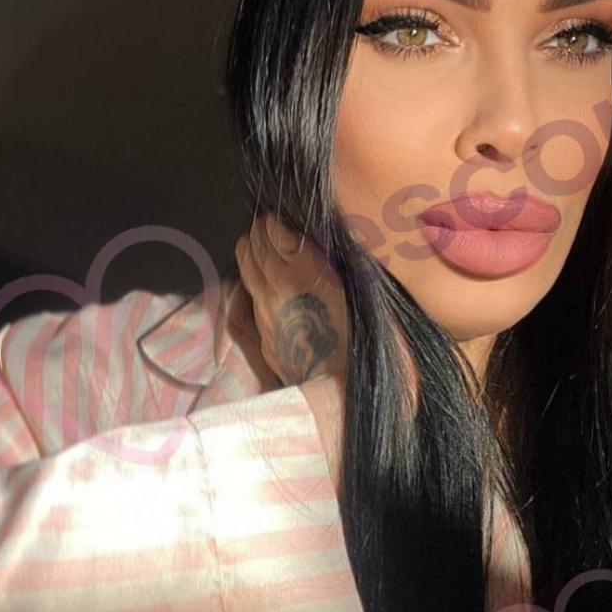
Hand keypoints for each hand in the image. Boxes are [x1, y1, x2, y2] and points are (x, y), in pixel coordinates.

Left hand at [234, 212, 347, 387]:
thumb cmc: (364, 343)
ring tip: (250, 243)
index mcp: (303, 270)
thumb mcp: (362, 295)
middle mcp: (277, 287)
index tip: (274, 216)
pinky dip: (250, 284)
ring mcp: (266, 313)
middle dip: (258, 234)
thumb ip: (337, 266)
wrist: (339, 396)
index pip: (277, 234)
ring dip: (248, 254)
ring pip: (248, 273)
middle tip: (261, 225)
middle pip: (257, 250)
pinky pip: (250, 301)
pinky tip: (254, 283)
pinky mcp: (263, 337)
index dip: (274, 222)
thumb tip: (322, 247)